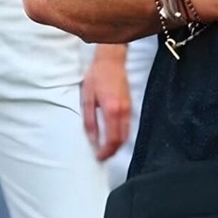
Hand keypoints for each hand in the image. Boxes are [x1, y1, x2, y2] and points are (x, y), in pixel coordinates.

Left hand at [81, 45, 130, 160]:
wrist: (111, 59)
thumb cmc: (96, 76)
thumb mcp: (87, 98)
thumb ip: (90, 121)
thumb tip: (93, 140)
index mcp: (111, 110)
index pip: (113, 139)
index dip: (106, 152)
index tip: (98, 157)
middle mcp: (123, 111)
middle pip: (122, 139)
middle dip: (113, 151)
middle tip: (102, 156)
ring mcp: (129, 107)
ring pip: (127, 133)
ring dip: (118, 144)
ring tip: (106, 148)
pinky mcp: (130, 103)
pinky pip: (128, 125)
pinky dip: (122, 134)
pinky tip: (113, 135)